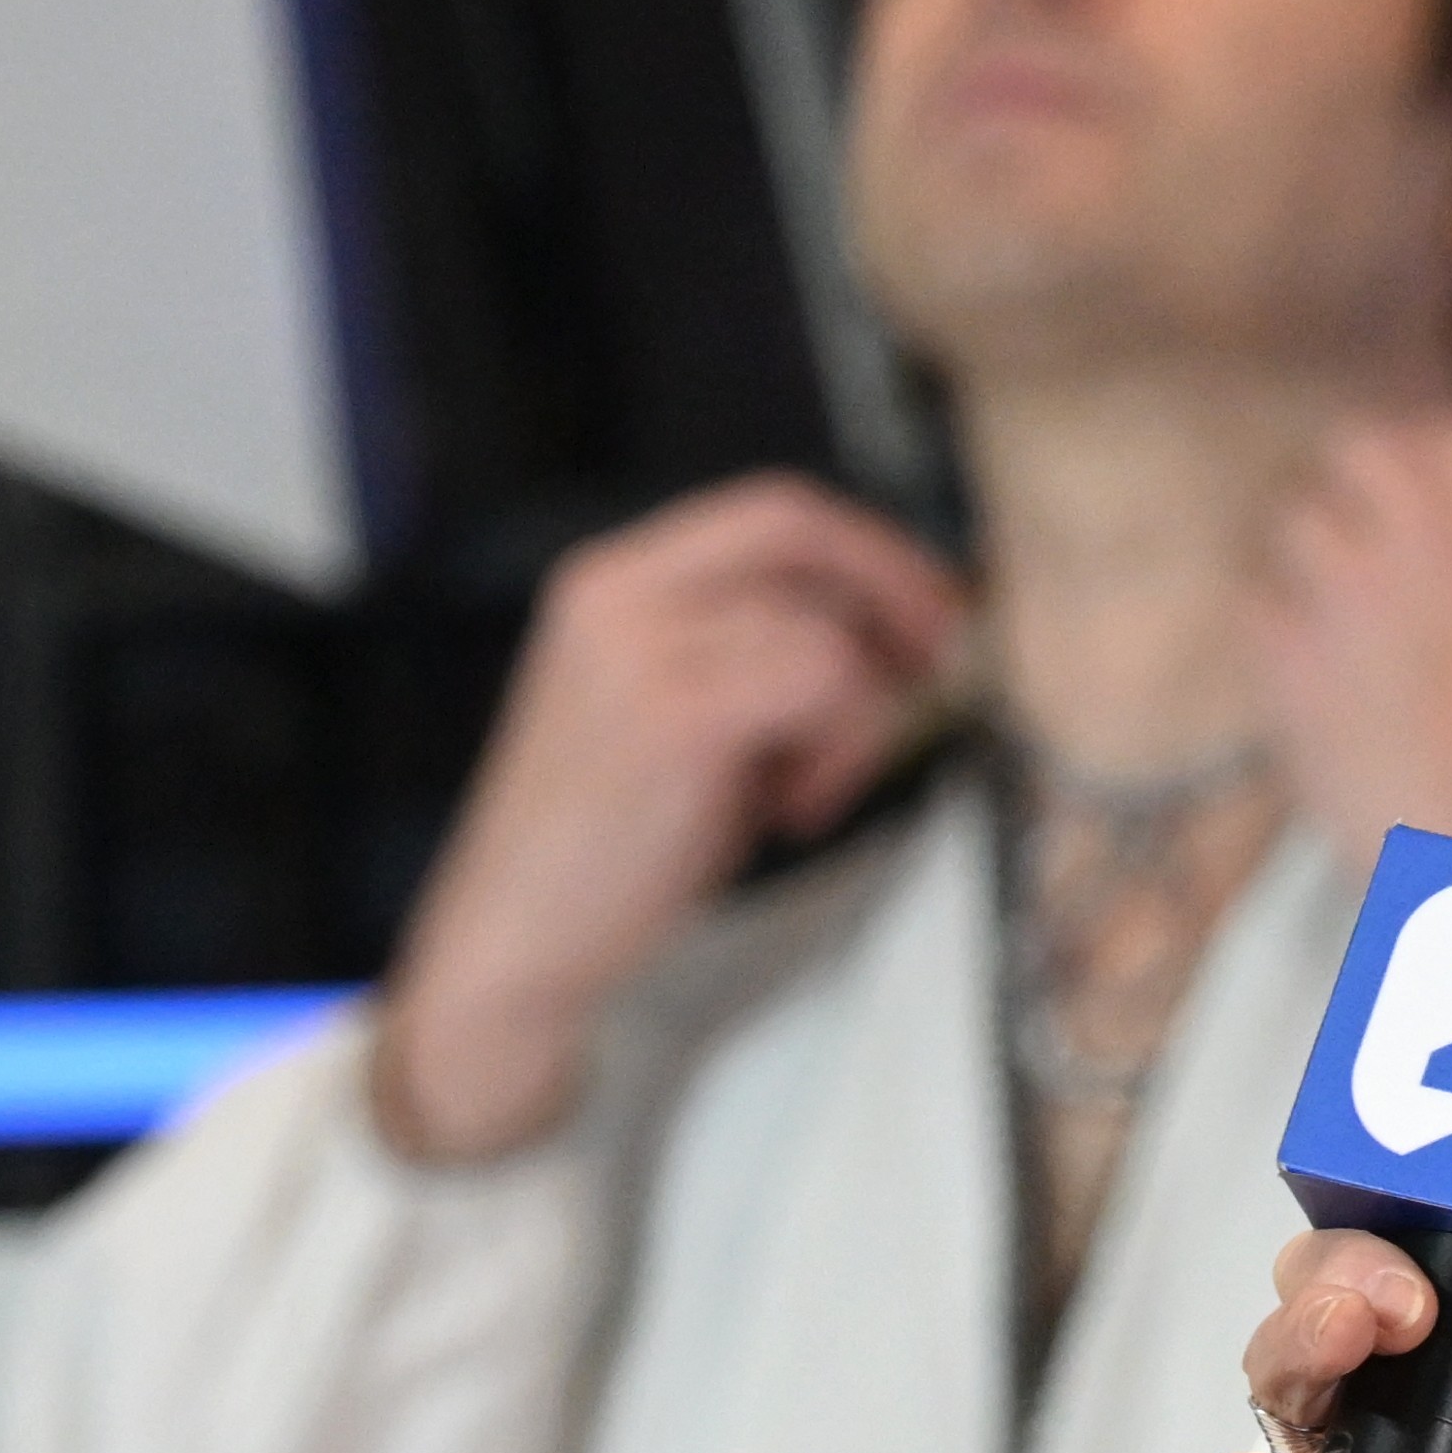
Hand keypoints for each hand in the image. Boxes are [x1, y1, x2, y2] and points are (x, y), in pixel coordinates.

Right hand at [375, 478, 971, 1160]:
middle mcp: (617, 596)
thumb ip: (750, 657)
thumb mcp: (670, 718)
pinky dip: (840, 750)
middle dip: (891, 588)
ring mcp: (641, 649)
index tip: (925, 601)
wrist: (514, 941)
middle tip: (938, 660)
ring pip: (823, 630)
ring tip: (809, 791)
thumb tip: (884, 635)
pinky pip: (823, 687)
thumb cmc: (601, 851)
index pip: (767, 511)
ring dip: (856, 716)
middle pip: (797, 529)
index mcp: (608, 583)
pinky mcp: (676, 715)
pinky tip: (794, 809)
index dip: (865, 548)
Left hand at [1229, 410, 1451, 855]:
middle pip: (1360, 450)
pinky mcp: (1286, 656)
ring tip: (1334, 608)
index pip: (1444, 436)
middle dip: (1358, 488)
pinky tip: (1308, 668)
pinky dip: (1276, 627)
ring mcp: (1347, 589)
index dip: (1425, 463)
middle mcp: (1425, 534)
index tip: (1416, 492)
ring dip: (1313, 556)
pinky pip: (1256, 602)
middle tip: (1362, 533)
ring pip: (1298, 520)